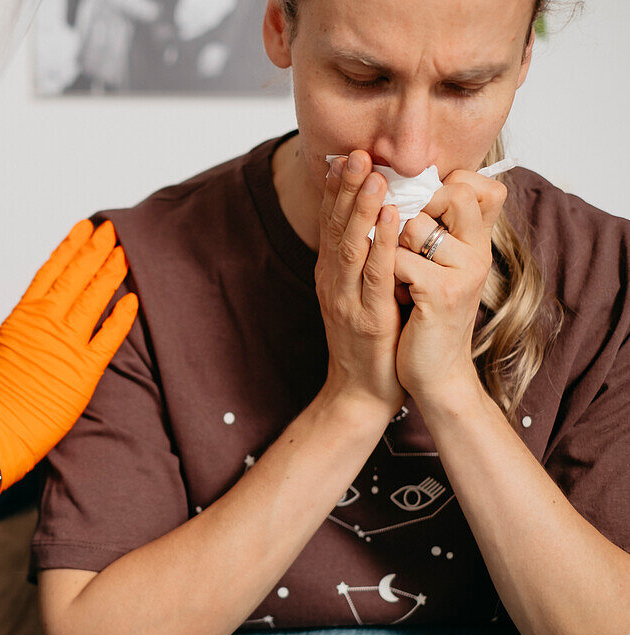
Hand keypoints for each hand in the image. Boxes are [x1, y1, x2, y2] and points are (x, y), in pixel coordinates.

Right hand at [0, 220, 138, 492]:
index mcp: (23, 316)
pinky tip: (133, 299)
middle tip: (112, 231)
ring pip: (95, 298)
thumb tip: (29, 323)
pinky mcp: (84, 371)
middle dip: (96, 250)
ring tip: (124, 253)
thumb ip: (20, 332)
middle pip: (77, 276)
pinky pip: (109, 337)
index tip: (83, 228)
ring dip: (111, 273)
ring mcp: (67, 345)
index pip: (52, 271)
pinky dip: (122, 317)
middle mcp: (47, 323)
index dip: (70, 247)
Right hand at [315, 151, 404, 419]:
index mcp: (332, 274)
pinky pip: (374, 273)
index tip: (346, 155)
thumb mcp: (362, 295)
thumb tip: (381, 223)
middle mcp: (333, 281)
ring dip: (361, 207)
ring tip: (373, 174)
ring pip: (351, 244)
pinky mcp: (367, 317)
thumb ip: (366, 261)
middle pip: (336, 226)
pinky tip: (392, 217)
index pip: (332, 222)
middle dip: (346, 187)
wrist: (361, 393)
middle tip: (357, 152)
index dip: (338, 188)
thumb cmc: (370, 344)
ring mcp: (346, 299)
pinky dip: (381, 241)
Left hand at [394, 170, 506, 406]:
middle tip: (397, 231)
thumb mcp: (436, 272)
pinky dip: (384, 270)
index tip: (411, 199)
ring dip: (389, 241)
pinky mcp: (441, 295)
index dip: (443, 183)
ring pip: (416, 225)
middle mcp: (478, 253)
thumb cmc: (426, 320)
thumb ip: (431, 235)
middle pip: (455, 193)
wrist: (436, 376)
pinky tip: (389, 287)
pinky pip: (399, 260)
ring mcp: (463, 273)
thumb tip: (399, 193)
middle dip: (412, 204)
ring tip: (390, 263)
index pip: (478, 187)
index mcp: (477, 244)